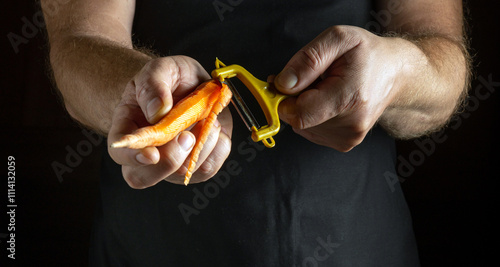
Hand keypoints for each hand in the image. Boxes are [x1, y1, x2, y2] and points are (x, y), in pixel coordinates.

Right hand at [108, 56, 232, 187]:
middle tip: (187, 135)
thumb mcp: (161, 69)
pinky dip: (217, 149)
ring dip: (200, 148)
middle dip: (170, 161)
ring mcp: (172, 162)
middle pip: (144, 177)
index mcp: (128, 128)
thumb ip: (153, 85)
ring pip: (180, 174)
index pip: (120, 152)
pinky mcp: (198, 163)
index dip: (132, 157)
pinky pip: (208, 168)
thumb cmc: (170, 78)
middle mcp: (147, 151)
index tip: (151, 154)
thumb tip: (157, 111)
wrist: (192, 84)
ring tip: (206, 118)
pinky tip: (214, 127)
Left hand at [274, 26, 404, 151]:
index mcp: (349, 98)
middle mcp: (351, 125)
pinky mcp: (344, 143)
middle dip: (294, 99)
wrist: (396, 73)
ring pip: (302, 127)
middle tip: (310, 78)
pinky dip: (312, 115)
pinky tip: (328, 100)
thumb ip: (308, 60)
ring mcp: (349, 138)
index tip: (283, 82)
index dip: (282, 98)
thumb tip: (282, 84)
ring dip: (304, 106)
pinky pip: (311, 131)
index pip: (298, 114)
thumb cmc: (368, 54)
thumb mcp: (338, 39)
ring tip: (324, 87)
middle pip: (298, 120)